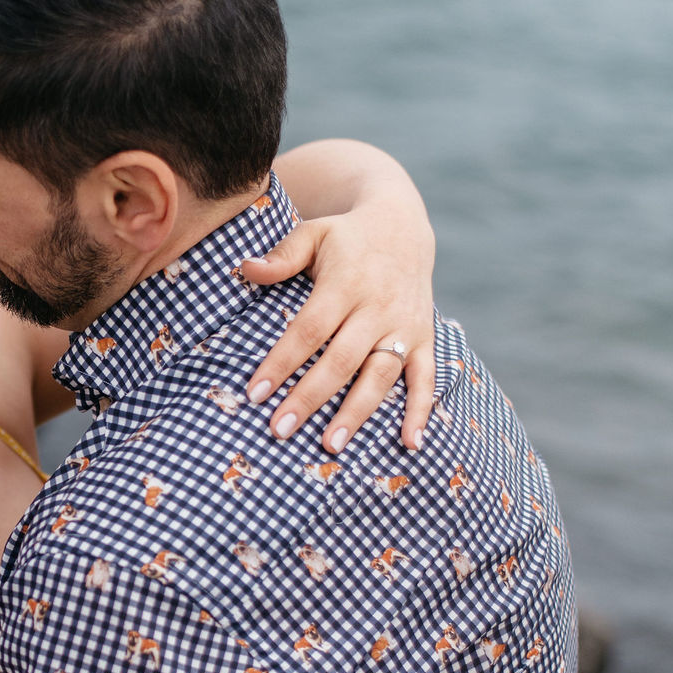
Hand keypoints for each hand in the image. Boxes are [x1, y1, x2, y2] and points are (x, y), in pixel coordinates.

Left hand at [236, 206, 437, 452]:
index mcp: (345, 284)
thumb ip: (281, 255)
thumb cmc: (346, 238)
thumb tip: (245, 269)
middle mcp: (377, 308)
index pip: (309, 329)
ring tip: (330, 445)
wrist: (403, 227)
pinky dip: (421, 410)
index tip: (255, 393)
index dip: (282, 362)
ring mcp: (404, 326)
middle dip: (309, 398)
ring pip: (380, 375)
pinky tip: (410, 443)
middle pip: (340, 360)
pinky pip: (426, 378)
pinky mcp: (425, 338)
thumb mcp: (314, 233)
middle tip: (280, 430)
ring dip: (356, 412)